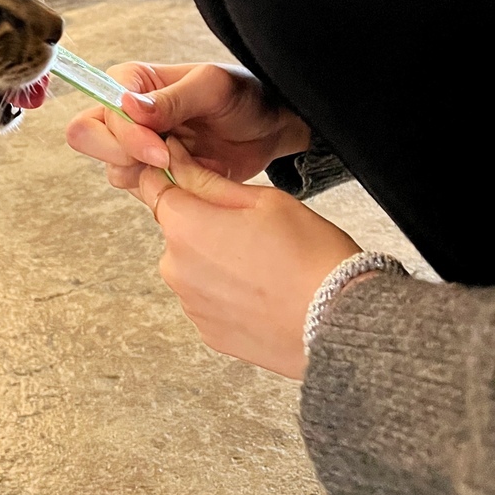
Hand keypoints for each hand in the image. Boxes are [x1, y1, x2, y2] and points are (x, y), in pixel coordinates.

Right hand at [65, 62, 310, 196]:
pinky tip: (190, 176)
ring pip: (111, 169)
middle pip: (88, 138)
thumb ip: (172, 98)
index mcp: (132, 82)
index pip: (101, 113)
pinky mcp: (152, 172)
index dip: (125, 136)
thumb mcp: (214, 87)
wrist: (271, 127)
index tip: (162, 149)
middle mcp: (126, 113)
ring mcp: (137, 145)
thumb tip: (127, 106)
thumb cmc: (246, 96)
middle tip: (165, 160)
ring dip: (145, 174)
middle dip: (122, 156)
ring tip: (185, 164)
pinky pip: (136, 188)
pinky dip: (160, 189)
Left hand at [139, 138, 359, 378]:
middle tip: (253, 230)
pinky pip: (207, 299)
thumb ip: (209, 182)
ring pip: (192, 267)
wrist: (339, 321)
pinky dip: (226, 293)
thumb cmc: (310, 255)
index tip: (190, 178)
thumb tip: (176, 163)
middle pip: (176, 231)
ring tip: (263, 265)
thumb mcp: (263, 200)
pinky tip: (261, 292)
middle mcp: (175, 268)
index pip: (155, 189)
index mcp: (184, 227)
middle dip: (203, 224)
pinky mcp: (207, 332)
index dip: (171, 178)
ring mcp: (189, 304)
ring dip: (215, 261)